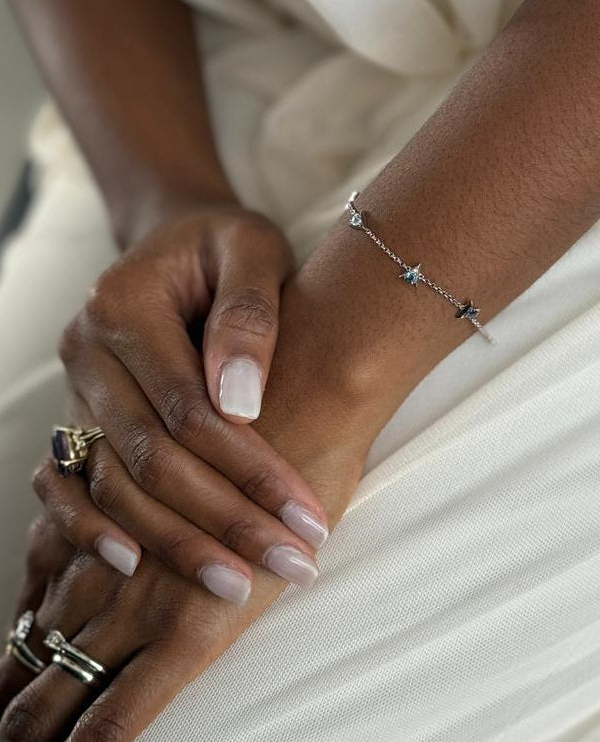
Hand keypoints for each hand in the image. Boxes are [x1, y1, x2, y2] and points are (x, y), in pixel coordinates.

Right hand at [49, 203, 328, 598]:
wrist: (181, 239)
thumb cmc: (228, 245)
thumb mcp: (253, 249)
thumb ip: (248, 315)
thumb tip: (242, 404)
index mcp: (125, 303)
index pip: (188, 408)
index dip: (249, 468)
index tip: (306, 514)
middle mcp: (85, 348)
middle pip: (150, 457)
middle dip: (224, 520)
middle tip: (291, 564)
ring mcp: (73, 386)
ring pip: (114, 482)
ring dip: (175, 542)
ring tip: (238, 584)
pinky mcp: (74, 415)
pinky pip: (67, 482)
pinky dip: (91, 528)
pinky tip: (135, 565)